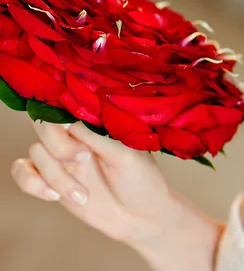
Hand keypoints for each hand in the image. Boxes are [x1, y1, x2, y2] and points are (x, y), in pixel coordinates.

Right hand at [10, 120, 177, 247]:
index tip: (75, 127)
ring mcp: (62, 158)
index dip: (63, 113)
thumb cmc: (142, 180)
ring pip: (36, 151)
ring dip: (56, 175)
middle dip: (59, 143)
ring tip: (83, 193)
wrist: (141, 217)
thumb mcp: (126, 155)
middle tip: (84, 159)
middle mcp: (77, 136)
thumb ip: (97, 137)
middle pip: (45, 124)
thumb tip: (70, 119)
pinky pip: (22, 172)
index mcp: (98, 123)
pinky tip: (55, 196)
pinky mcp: (52, 180)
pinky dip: (32, 184)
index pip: (68, 104)